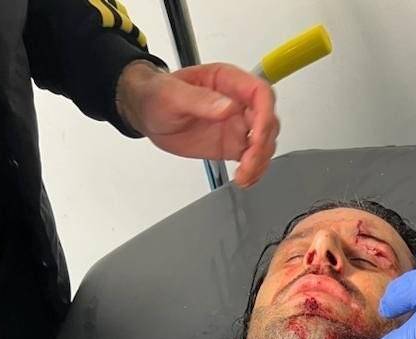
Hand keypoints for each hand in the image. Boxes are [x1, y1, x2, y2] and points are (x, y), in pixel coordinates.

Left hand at [116, 61, 279, 186]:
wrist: (147, 113)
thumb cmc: (156, 95)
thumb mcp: (172, 94)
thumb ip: (200, 100)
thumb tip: (227, 107)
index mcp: (227, 82)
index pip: (260, 94)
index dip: (265, 116)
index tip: (256, 138)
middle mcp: (237, 103)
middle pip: (268, 122)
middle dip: (263, 145)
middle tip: (248, 163)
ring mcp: (237, 125)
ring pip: (264, 143)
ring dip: (260, 162)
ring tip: (244, 176)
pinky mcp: (232, 145)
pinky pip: (253, 158)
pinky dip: (254, 171)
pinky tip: (244, 179)